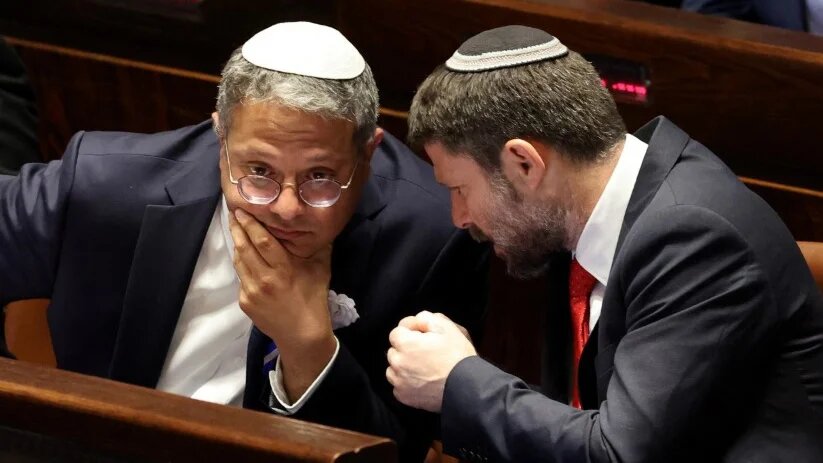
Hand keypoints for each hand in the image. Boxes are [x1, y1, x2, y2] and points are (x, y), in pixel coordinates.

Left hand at [229, 208, 335, 398]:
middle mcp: (264, 279)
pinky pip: (241, 277)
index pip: (262, 241)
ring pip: (239, 261)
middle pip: (245, 247)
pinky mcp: (244, 302)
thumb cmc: (314, 300)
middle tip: (233, 212)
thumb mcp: (321, 271)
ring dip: (236, 243)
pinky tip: (243, 255)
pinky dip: (242, 264)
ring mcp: (251, 291)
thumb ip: (319, 247)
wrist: (302, 335)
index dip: (250, 224)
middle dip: (237, 228)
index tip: (243, 210)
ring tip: (235, 228)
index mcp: (283, 270)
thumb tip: (321, 225)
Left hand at [386, 311, 476, 411]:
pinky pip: (398, 386)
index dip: (410, 331)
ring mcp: (400, 382)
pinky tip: (421, 380)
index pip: (396, 332)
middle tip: (425, 351)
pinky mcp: (404, 397)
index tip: (422, 334)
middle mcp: (398, 363)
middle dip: (406, 348)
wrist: (466, 387)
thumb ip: (426, 318)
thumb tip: (416, 321)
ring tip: (422, 367)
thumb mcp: (446, 327)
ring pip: (393, 369)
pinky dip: (406, 383)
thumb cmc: (457, 357)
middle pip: (394, 350)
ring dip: (403, 366)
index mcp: (406, 344)